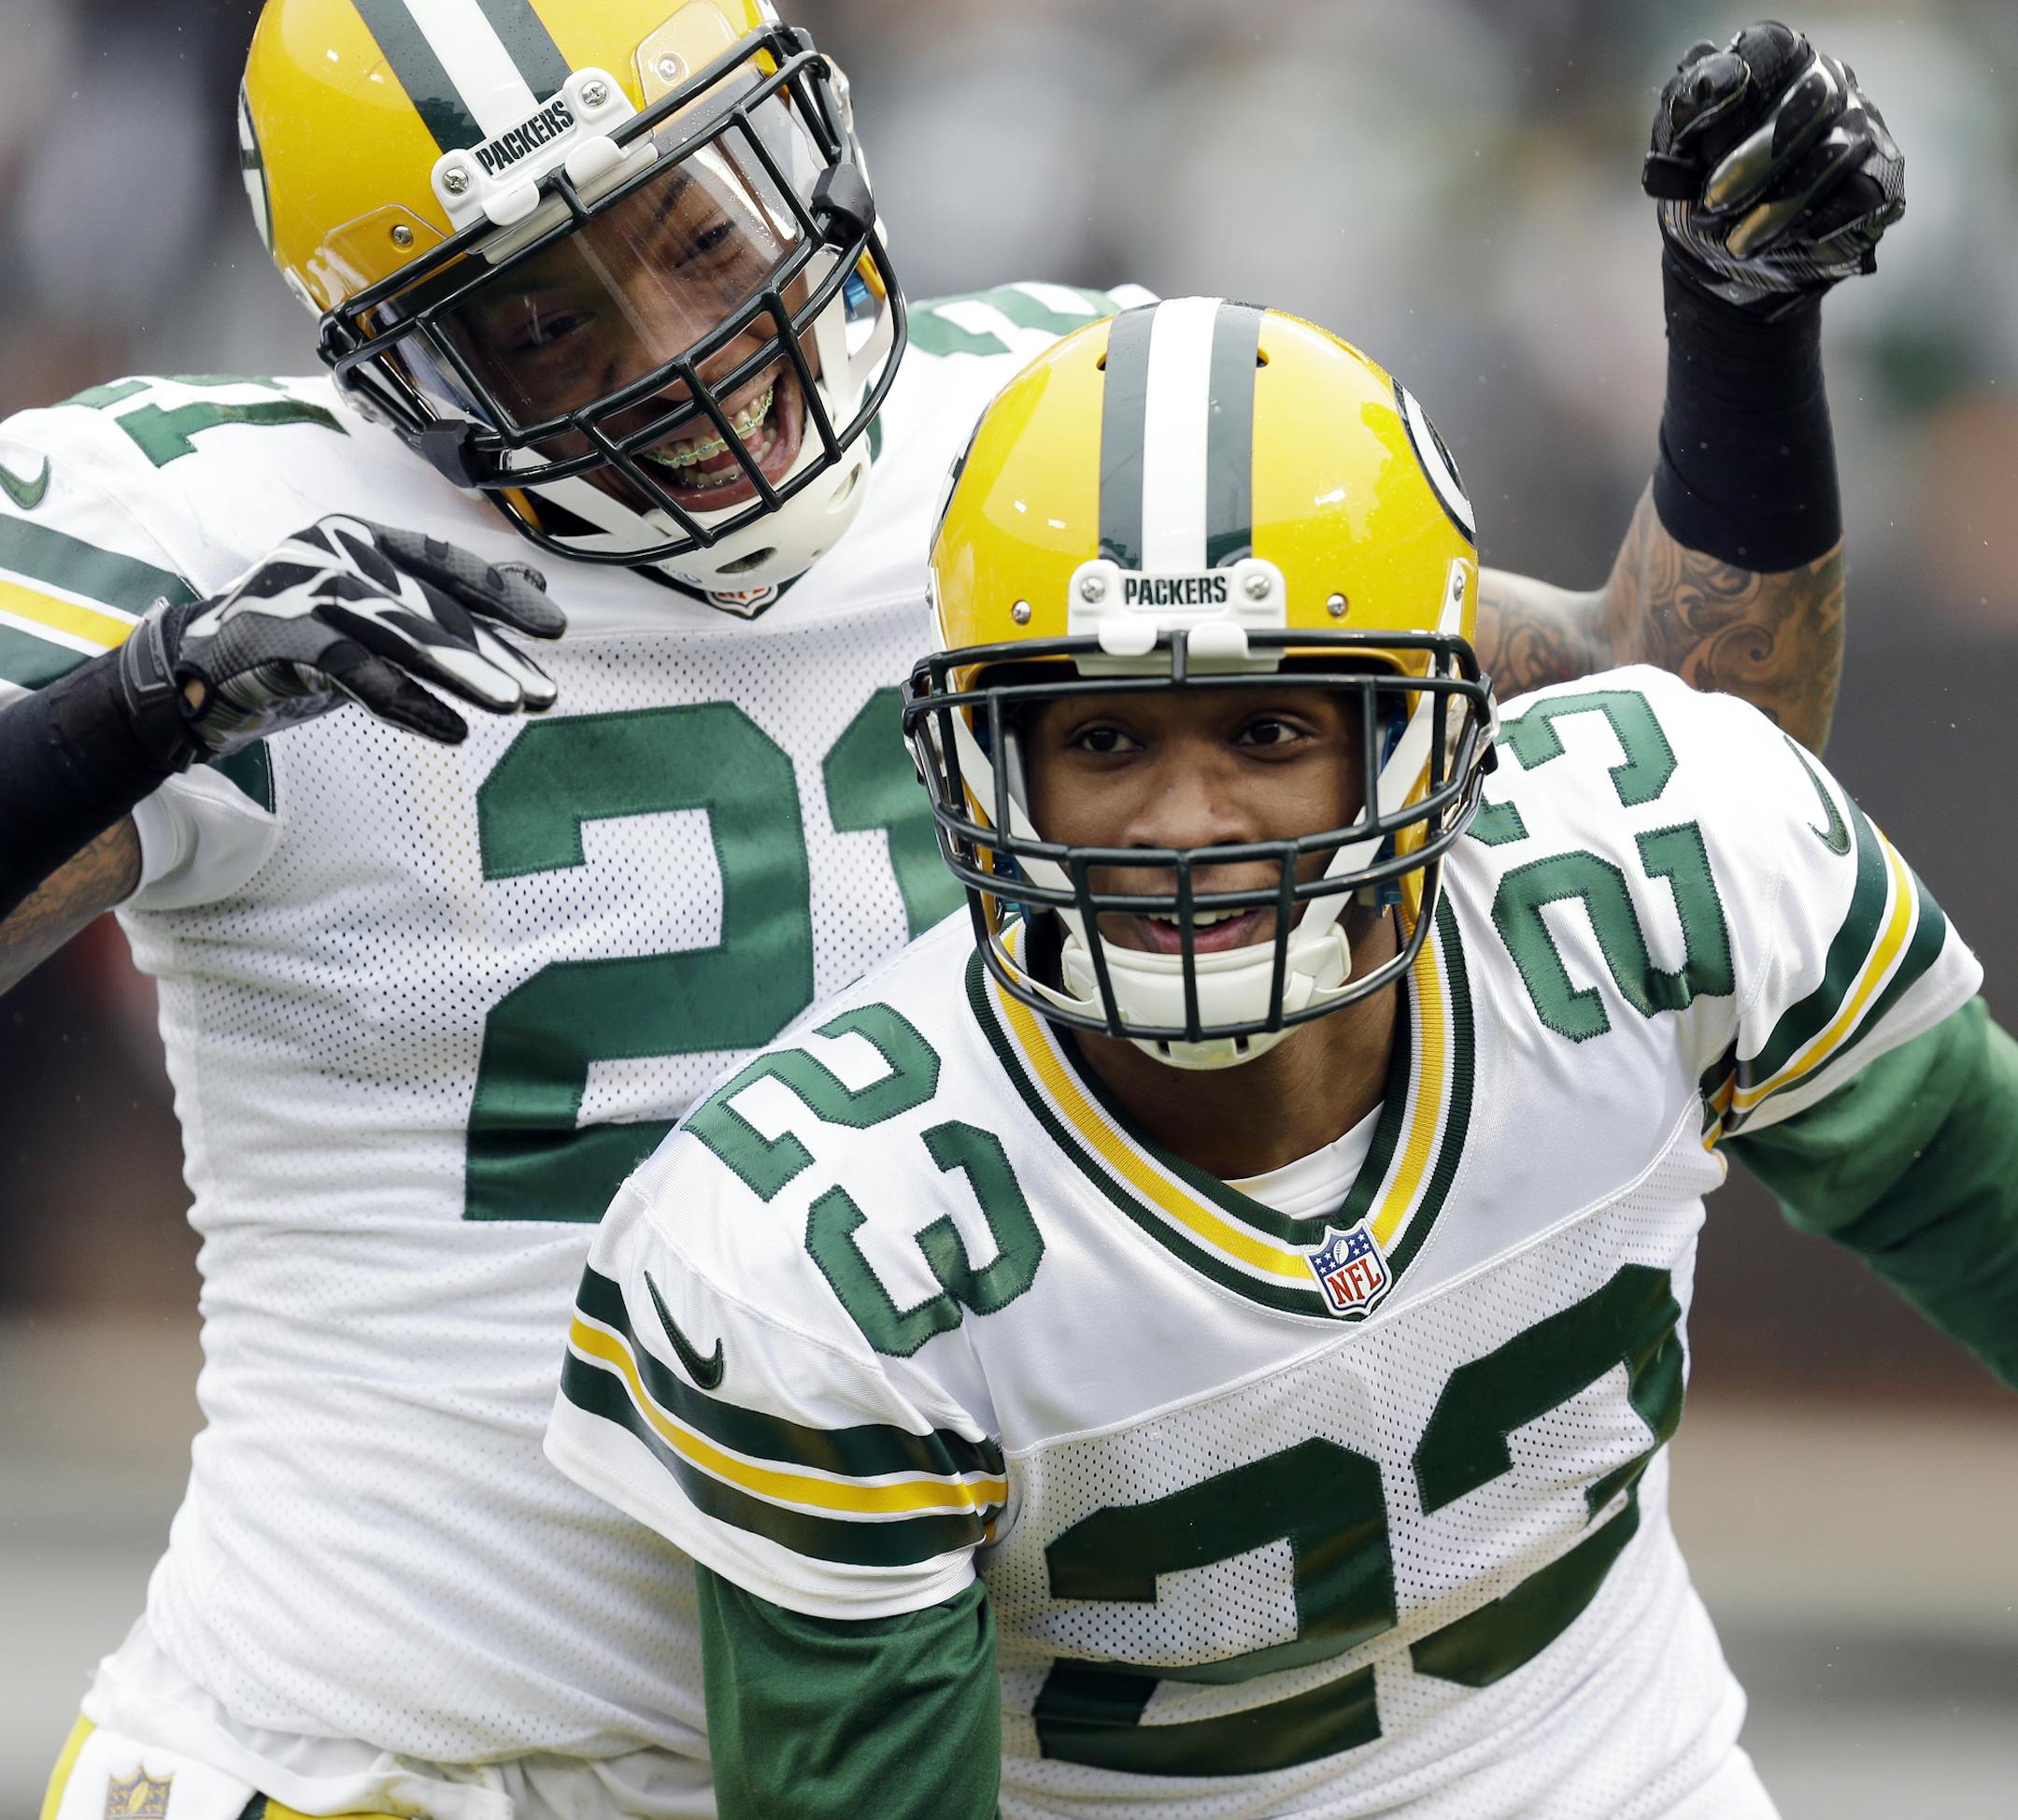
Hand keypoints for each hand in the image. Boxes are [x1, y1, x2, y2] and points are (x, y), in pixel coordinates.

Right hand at [117, 516, 564, 761]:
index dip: (502, 595)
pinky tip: (452, 730)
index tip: (554, 629)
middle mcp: (335, 553)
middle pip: (431, 607)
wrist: (200, 670)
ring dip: (461, 672)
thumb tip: (533, 578)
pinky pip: (357, 673)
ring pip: (400, 635)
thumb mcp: (380, 612)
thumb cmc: (301, 638)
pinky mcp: (280, 637)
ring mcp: (305, 590)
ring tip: (512, 705)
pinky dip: (407, 702)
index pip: (446, 562)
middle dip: (493, 654)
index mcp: (362, 537)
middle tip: (545, 694)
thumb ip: (449, 596)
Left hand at [1642, 21, 1903, 314]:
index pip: (1771, 48)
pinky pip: (1857, 196)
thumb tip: (1700, 81)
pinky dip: (1812, 226)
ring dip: (1778, 207)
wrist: (1732, 256)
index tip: (1689, 135)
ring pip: (1834, 154)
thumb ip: (1683, 113)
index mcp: (1778, 65)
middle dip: (1756, 157)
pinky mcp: (1881, 177)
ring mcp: (1862, 127)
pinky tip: (1781, 244)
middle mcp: (1828, 83)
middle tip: (1712, 201)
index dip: (1733, 85)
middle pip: (1812, 99)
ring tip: (1736, 245)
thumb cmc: (1705, 189)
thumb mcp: (1679, 152)